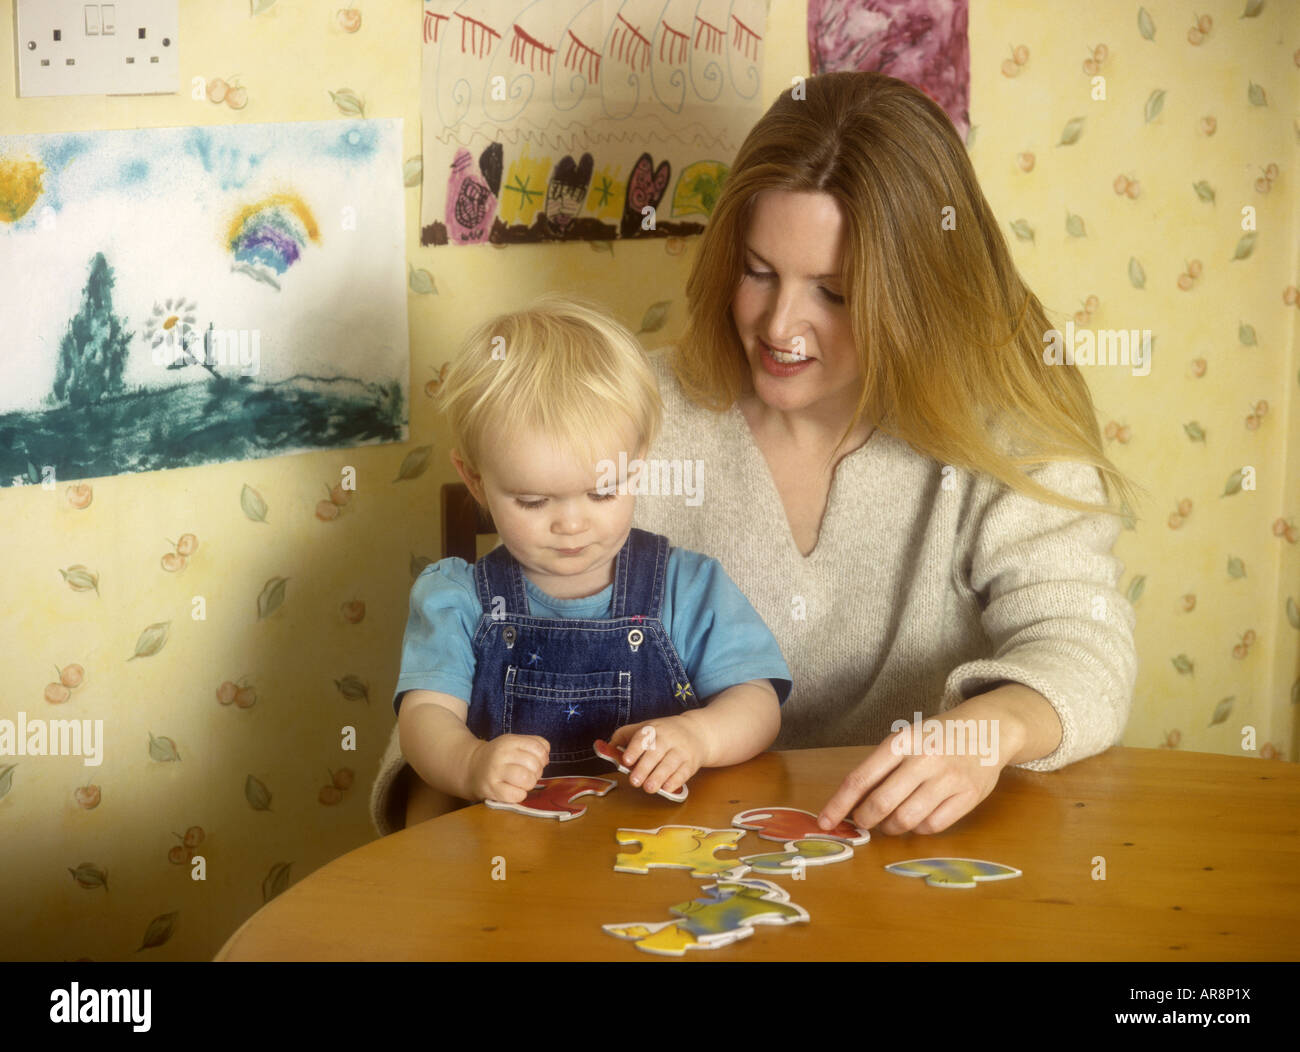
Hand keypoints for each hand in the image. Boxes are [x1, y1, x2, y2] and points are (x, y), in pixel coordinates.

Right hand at [466, 734, 548, 803]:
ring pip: (527, 780)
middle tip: (528, 774)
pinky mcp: (492, 790)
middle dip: (536, 772)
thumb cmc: (498, 757)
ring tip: (522, 783)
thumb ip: (534, 744)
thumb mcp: (514, 742)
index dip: (543, 757)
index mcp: (509, 741)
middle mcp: (501, 755)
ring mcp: (495, 773)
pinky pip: (517, 795)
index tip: (536, 762)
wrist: (471, 768)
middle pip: (535, 765)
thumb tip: (546, 758)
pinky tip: (514, 790)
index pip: (539, 748)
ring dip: (529, 784)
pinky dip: (520, 795)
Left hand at [610, 716, 705, 795]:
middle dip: (644, 768)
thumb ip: (623, 736)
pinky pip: (683, 773)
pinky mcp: (690, 763)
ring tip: (649, 788)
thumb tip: (604, 747)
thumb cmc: (663, 733)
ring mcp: (680, 751)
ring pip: (670, 764)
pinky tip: (666, 788)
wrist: (696, 732)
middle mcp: (667, 738)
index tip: (626, 760)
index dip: (634, 749)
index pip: (643, 738)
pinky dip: (675, 782)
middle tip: (634, 781)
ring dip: (659, 777)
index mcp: (653, 729)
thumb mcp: (645, 727)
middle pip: (655, 753)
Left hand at [817, 707, 1017, 834]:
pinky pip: (933, 826)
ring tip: (890, 822)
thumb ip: (882, 767)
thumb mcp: (907, 739)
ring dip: (891, 828)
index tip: (824, 821)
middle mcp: (924, 758)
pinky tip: (917, 818)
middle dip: (865, 819)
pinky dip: (919, 829)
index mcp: (902, 741)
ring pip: (906, 820)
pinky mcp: (969, 796)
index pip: (861, 778)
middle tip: (863, 821)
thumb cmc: (938, 736)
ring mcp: (948, 778)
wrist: (989, 728)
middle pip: (881, 804)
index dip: (839, 804)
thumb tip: (851, 804)